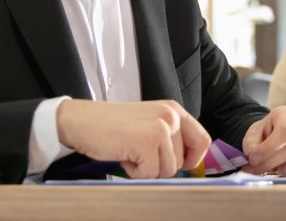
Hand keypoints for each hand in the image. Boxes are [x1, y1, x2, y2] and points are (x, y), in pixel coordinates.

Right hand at [56, 99, 210, 178]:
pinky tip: (124, 155)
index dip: (193, 159)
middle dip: (161, 166)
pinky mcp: (147, 142)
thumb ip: (170, 137)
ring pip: (167, 171)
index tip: (181, 166)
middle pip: (183, 162)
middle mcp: (170, 116)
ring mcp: (160, 128)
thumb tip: (190, 165)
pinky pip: (149, 174)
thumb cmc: (113, 126)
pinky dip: (134, 172)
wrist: (82, 121)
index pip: (202, 140)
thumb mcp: (149, 123)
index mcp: (173, 110)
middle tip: (140, 153)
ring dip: (147, 169)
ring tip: (130, 151)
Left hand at [241, 105, 285, 174]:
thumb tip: (254, 157)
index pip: (284, 132)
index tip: (253, 159)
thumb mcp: (252, 136)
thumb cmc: (263, 135)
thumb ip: (251, 145)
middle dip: (273, 161)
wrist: (271, 136)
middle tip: (259, 169)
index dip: (268, 149)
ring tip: (280, 170)